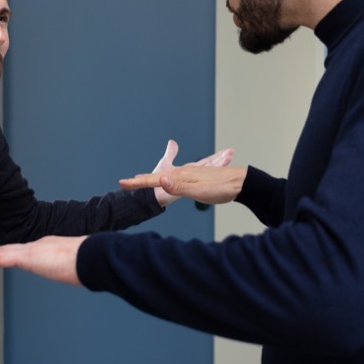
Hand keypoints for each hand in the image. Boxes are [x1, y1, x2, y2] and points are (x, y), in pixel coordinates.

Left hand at [0, 235, 86, 285]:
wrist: (92, 257)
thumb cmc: (91, 263)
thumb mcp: (82, 266)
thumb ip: (79, 266)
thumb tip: (89, 271)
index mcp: (49, 249)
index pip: (24, 251)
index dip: (10, 252)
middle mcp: (37, 247)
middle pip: (8, 250)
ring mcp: (31, 250)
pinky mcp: (26, 256)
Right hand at [121, 150, 246, 205]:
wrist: (241, 183)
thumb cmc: (221, 188)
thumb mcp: (198, 190)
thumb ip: (178, 186)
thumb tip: (161, 180)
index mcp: (180, 175)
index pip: (153, 180)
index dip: (137, 183)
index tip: (122, 184)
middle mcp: (182, 173)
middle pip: (157, 177)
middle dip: (141, 180)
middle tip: (126, 183)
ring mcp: (189, 174)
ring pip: (166, 177)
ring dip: (152, 179)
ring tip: (139, 180)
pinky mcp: (195, 178)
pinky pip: (175, 178)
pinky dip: (165, 179)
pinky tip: (167, 180)